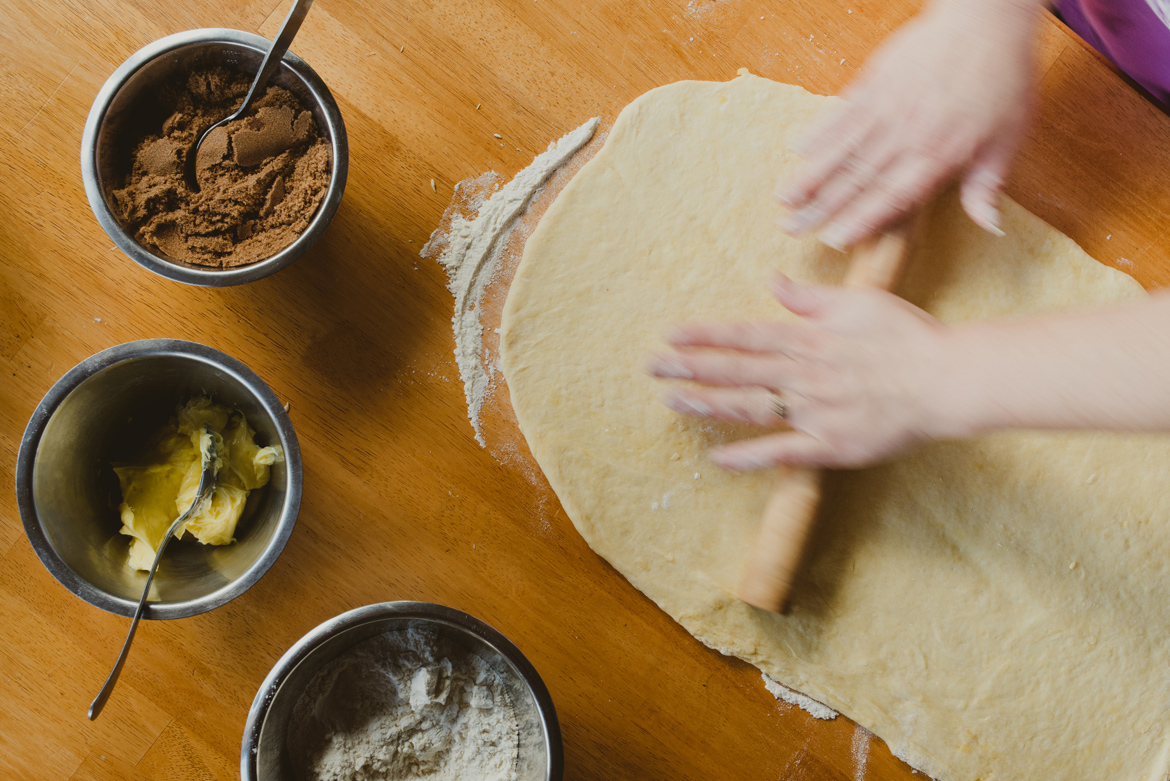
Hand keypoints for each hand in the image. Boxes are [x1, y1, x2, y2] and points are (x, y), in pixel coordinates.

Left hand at [648, 276, 954, 469]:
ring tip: (672, 401)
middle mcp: (804, 373)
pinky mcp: (830, 446)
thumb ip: (809, 297)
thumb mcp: (858, 303)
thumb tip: (771, 280)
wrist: (948, 381)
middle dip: (691, 367)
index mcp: (809, 338)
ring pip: (751, 407)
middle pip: (738, 370)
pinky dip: (749, 457)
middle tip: (651, 367)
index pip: (746, 335)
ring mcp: (815, 412)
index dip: (705, 336)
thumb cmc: (908, 337)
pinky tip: (716, 459)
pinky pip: (782, 453)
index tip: (670, 335)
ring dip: (708, 404)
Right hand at [777, 0, 1038, 247]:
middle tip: (791, 228)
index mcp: (940, 154)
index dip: (862, 220)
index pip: (893, 196)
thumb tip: (990, 228)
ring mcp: (888, 106)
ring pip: (842, 148)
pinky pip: (841, 111)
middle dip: (821, 207)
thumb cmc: (1002, 78)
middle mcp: (908, 134)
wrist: (987, 19)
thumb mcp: (1008, 139)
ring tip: (783, 198)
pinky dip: (818, 130)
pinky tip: (796, 148)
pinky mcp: (876, 81)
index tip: (834, 240)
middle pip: (856, 178)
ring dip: (810, 175)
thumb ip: (988, 186)